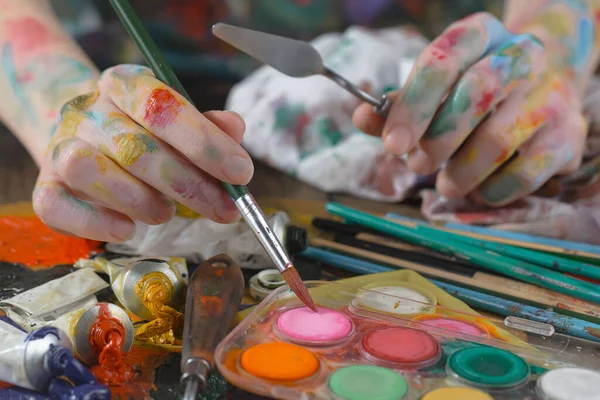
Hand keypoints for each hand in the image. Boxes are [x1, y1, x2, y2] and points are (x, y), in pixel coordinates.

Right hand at [33, 65, 253, 241]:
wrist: (82, 133)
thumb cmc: (144, 131)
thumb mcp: (178, 119)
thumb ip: (208, 127)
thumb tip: (234, 128)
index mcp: (125, 84)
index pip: (163, 107)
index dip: (206, 143)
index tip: (241, 173)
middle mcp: (88, 110)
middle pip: (137, 148)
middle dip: (191, 186)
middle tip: (224, 210)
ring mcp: (60, 146)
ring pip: (92, 171)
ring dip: (140, 201)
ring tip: (165, 212)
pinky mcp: (44, 185)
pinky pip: (56, 206)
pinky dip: (95, 223)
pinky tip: (127, 229)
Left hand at [353, 12, 586, 205]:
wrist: (542, 88)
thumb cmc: (472, 94)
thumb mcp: (433, 91)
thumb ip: (396, 106)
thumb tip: (361, 118)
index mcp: (479, 35)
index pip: (442, 60)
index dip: (413, 105)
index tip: (392, 144)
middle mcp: (521, 56)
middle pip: (477, 92)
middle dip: (437, 139)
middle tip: (418, 164)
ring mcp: (549, 95)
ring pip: (498, 140)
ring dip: (460, 173)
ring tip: (447, 182)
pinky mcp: (567, 136)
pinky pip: (524, 173)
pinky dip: (492, 191)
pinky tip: (479, 189)